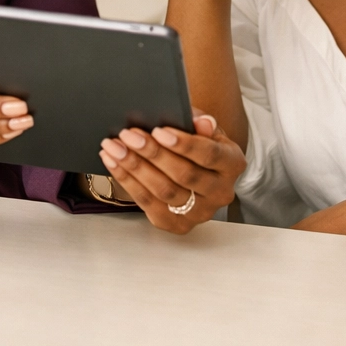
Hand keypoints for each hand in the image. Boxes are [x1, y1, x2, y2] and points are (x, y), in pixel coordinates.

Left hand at [98, 110, 245, 233]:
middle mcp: (221, 192)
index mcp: (232, 164)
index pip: (209, 155)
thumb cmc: (197, 143)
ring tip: (114, 147)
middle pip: (184, 174)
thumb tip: (201, 122)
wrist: (193, 168)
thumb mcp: (204, 128)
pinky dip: (127, 181)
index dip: (183, 144)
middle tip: (128, 135)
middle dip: (152, 153)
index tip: (158, 130)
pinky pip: (148, 203)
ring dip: (135, 167)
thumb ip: (202, 122)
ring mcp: (199, 212)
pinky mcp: (177, 224)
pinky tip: (113, 162)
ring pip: (164, 191)